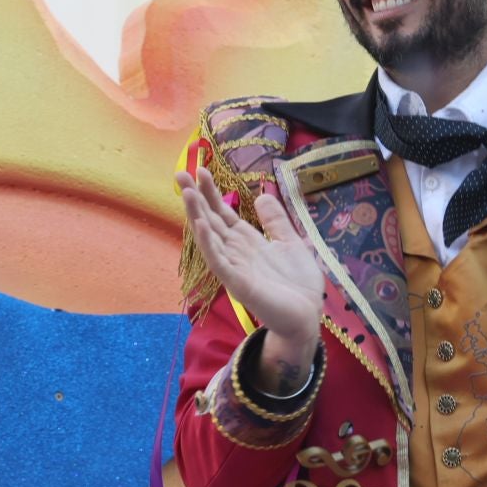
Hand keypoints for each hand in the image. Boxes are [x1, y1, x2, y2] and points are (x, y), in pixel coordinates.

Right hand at [176, 168, 324, 391]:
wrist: (307, 316)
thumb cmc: (298, 283)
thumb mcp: (290, 242)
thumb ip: (275, 221)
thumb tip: (262, 196)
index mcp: (247, 242)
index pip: (223, 213)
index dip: (211, 193)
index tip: (200, 170)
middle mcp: (236, 252)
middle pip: (210, 220)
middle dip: (195, 198)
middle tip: (179, 174)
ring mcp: (234, 268)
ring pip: (210, 238)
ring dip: (197, 216)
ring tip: (186, 193)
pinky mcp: (238, 284)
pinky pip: (219, 262)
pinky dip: (209, 244)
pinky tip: (200, 226)